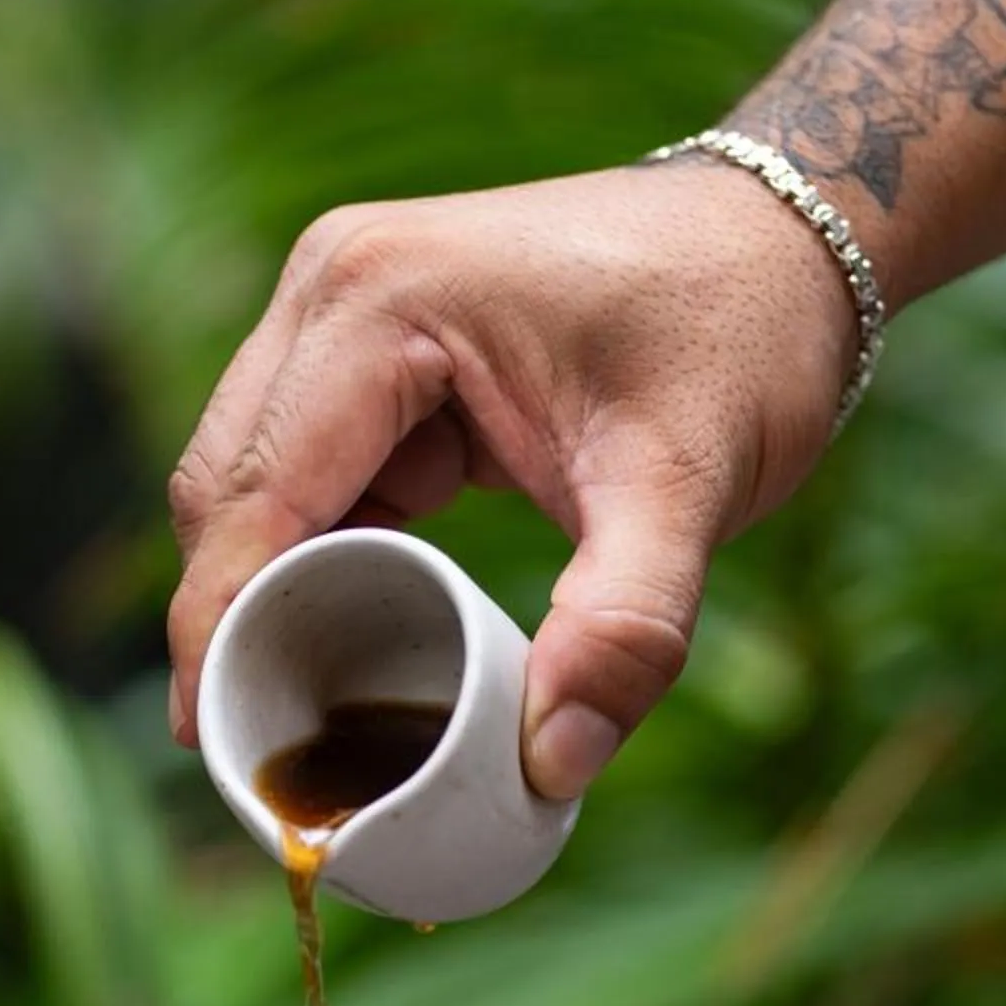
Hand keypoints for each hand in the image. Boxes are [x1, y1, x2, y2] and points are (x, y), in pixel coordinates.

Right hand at [166, 161, 857, 798]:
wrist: (788, 239)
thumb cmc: (742, 333)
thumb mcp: (693, 483)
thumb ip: (626, 628)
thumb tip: (550, 766)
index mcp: (378, 299)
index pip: (254, 497)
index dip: (217, 633)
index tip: (217, 752)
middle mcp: (334, 286)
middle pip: (225, 491)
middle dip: (227, 627)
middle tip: (256, 760)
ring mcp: (345, 312)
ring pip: (252, 488)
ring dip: (263, 599)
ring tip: (290, 722)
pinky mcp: (372, 351)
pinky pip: (306, 478)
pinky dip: (313, 564)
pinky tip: (340, 649)